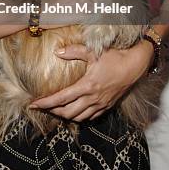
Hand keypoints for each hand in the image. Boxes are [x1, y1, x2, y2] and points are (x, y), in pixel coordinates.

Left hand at [29, 40, 153, 120]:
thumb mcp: (93, 51)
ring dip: (65, 115)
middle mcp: (93, 98)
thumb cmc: (114, 57)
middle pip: (67, 112)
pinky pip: (90, 117)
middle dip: (52, 111)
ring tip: (55, 109)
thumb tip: (57, 52)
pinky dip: (79, 116)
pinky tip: (74, 111)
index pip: (61, 98)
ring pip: (78, 117)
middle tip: (42, 106)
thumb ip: (73, 51)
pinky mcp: (107, 106)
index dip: (45, 102)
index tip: (33, 104)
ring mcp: (100, 104)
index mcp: (87, 86)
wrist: (135, 66)